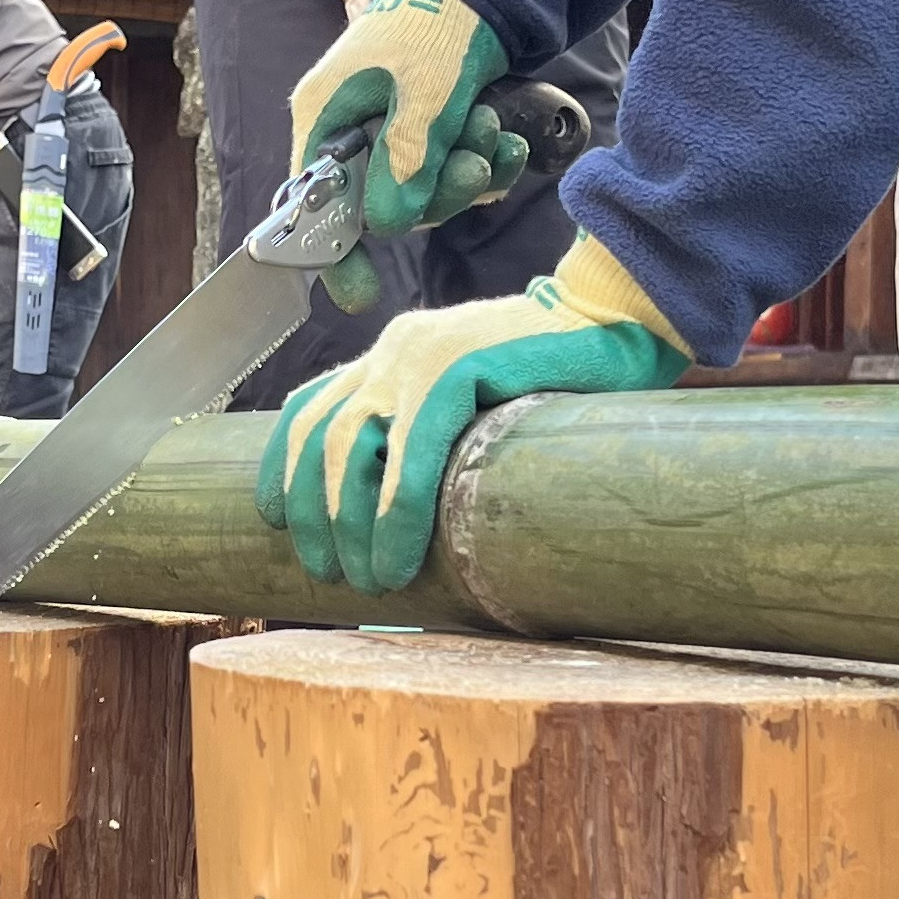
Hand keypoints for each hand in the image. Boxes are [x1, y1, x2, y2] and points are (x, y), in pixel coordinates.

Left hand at [257, 238, 688, 593]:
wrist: (621, 321)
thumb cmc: (563, 380)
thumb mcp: (476, 403)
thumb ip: (436, 431)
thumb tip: (399, 512)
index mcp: (394, 353)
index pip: (311, 406)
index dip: (283, 465)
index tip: (276, 518)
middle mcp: (396, 348)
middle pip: (319, 433)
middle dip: (313, 511)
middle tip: (328, 571)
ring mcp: (423, 352)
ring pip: (349, 444)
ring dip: (348, 520)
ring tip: (368, 577)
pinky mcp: (458, 364)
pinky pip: (410, 448)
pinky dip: (397, 509)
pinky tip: (399, 552)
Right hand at [288, 0, 516, 249]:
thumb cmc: (436, 25)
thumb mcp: (424, 91)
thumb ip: (406, 158)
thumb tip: (388, 228)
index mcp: (328, 115)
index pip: (315, 202)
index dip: (333, 252)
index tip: (357, 294)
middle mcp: (352, 129)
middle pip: (381, 202)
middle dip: (437, 193)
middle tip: (475, 168)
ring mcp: (389, 130)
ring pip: (422, 189)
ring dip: (466, 173)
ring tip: (491, 133)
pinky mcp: (426, 129)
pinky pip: (448, 170)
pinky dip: (482, 163)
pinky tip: (507, 145)